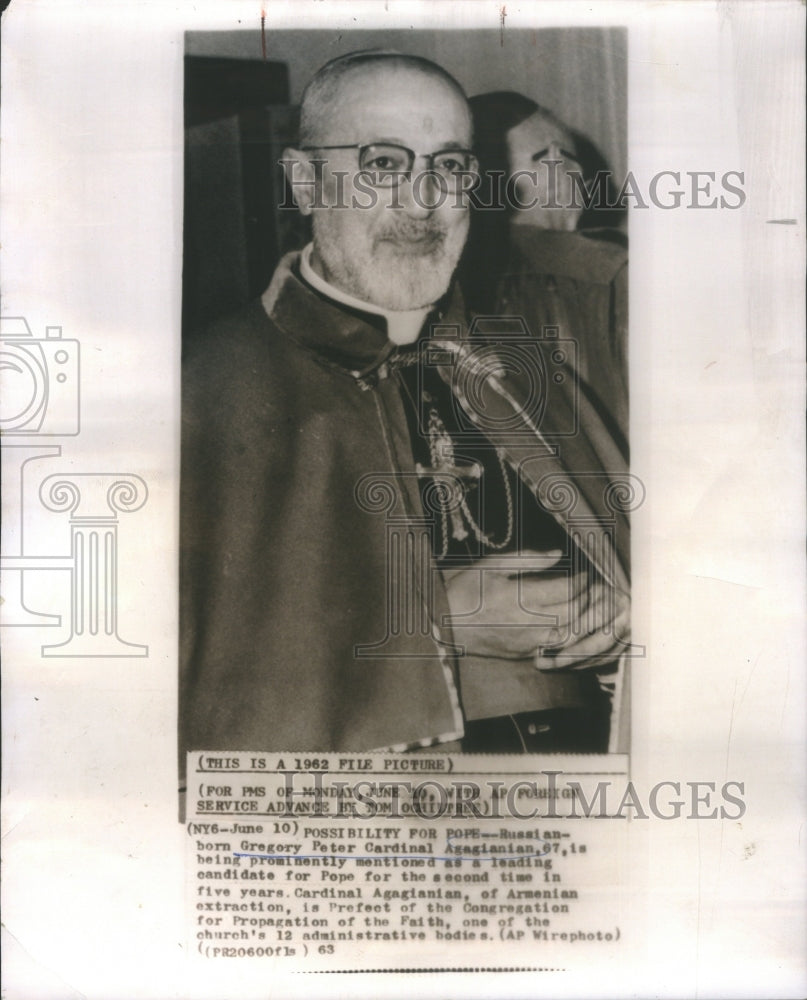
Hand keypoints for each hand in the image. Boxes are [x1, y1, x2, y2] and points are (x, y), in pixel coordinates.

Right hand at [441, 549, 628, 669]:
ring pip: (572, 635)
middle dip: (590, 600)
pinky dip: (573, 638)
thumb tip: (558, 554)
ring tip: (591, 606)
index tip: (586, 571)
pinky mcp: (526, 655)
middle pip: (575, 613)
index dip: (582, 579)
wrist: (443, 625)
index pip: (567, 589)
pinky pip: (559, 650)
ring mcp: (527, 643)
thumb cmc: (464, 590)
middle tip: (594, 587)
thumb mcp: (490, 565)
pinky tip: (575, 626)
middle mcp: (526, 623)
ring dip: (585, 620)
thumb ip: (527, 559)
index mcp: (518, 596)